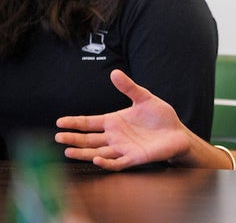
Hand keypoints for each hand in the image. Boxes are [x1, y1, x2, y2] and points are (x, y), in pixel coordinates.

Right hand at [55, 69, 190, 170]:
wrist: (177, 133)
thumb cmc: (160, 117)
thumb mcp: (144, 98)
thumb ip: (129, 87)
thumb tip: (114, 72)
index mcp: (114, 122)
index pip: (90, 123)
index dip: (75, 122)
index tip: (59, 122)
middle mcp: (114, 137)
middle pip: (89, 139)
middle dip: (73, 138)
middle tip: (58, 137)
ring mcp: (122, 149)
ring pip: (97, 153)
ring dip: (83, 153)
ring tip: (68, 151)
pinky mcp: (133, 158)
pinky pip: (116, 163)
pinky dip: (106, 162)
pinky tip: (96, 159)